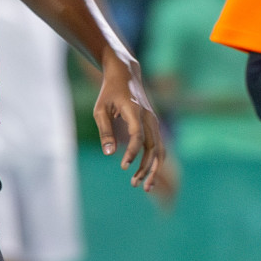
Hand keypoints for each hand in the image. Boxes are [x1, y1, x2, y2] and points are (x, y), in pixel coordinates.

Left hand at [93, 57, 164, 191]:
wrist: (126, 74)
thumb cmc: (109, 92)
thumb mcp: (100, 109)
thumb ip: (105, 130)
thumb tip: (109, 154)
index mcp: (135, 111)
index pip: (138, 136)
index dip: (132, 153)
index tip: (124, 166)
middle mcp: (149, 117)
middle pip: (153, 147)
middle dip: (146, 167)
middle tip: (134, 183)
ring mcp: (154, 121)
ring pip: (160, 149)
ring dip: (154, 168)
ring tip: (144, 186)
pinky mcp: (154, 125)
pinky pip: (159, 146)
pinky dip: (156, 161)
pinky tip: (148, 174)